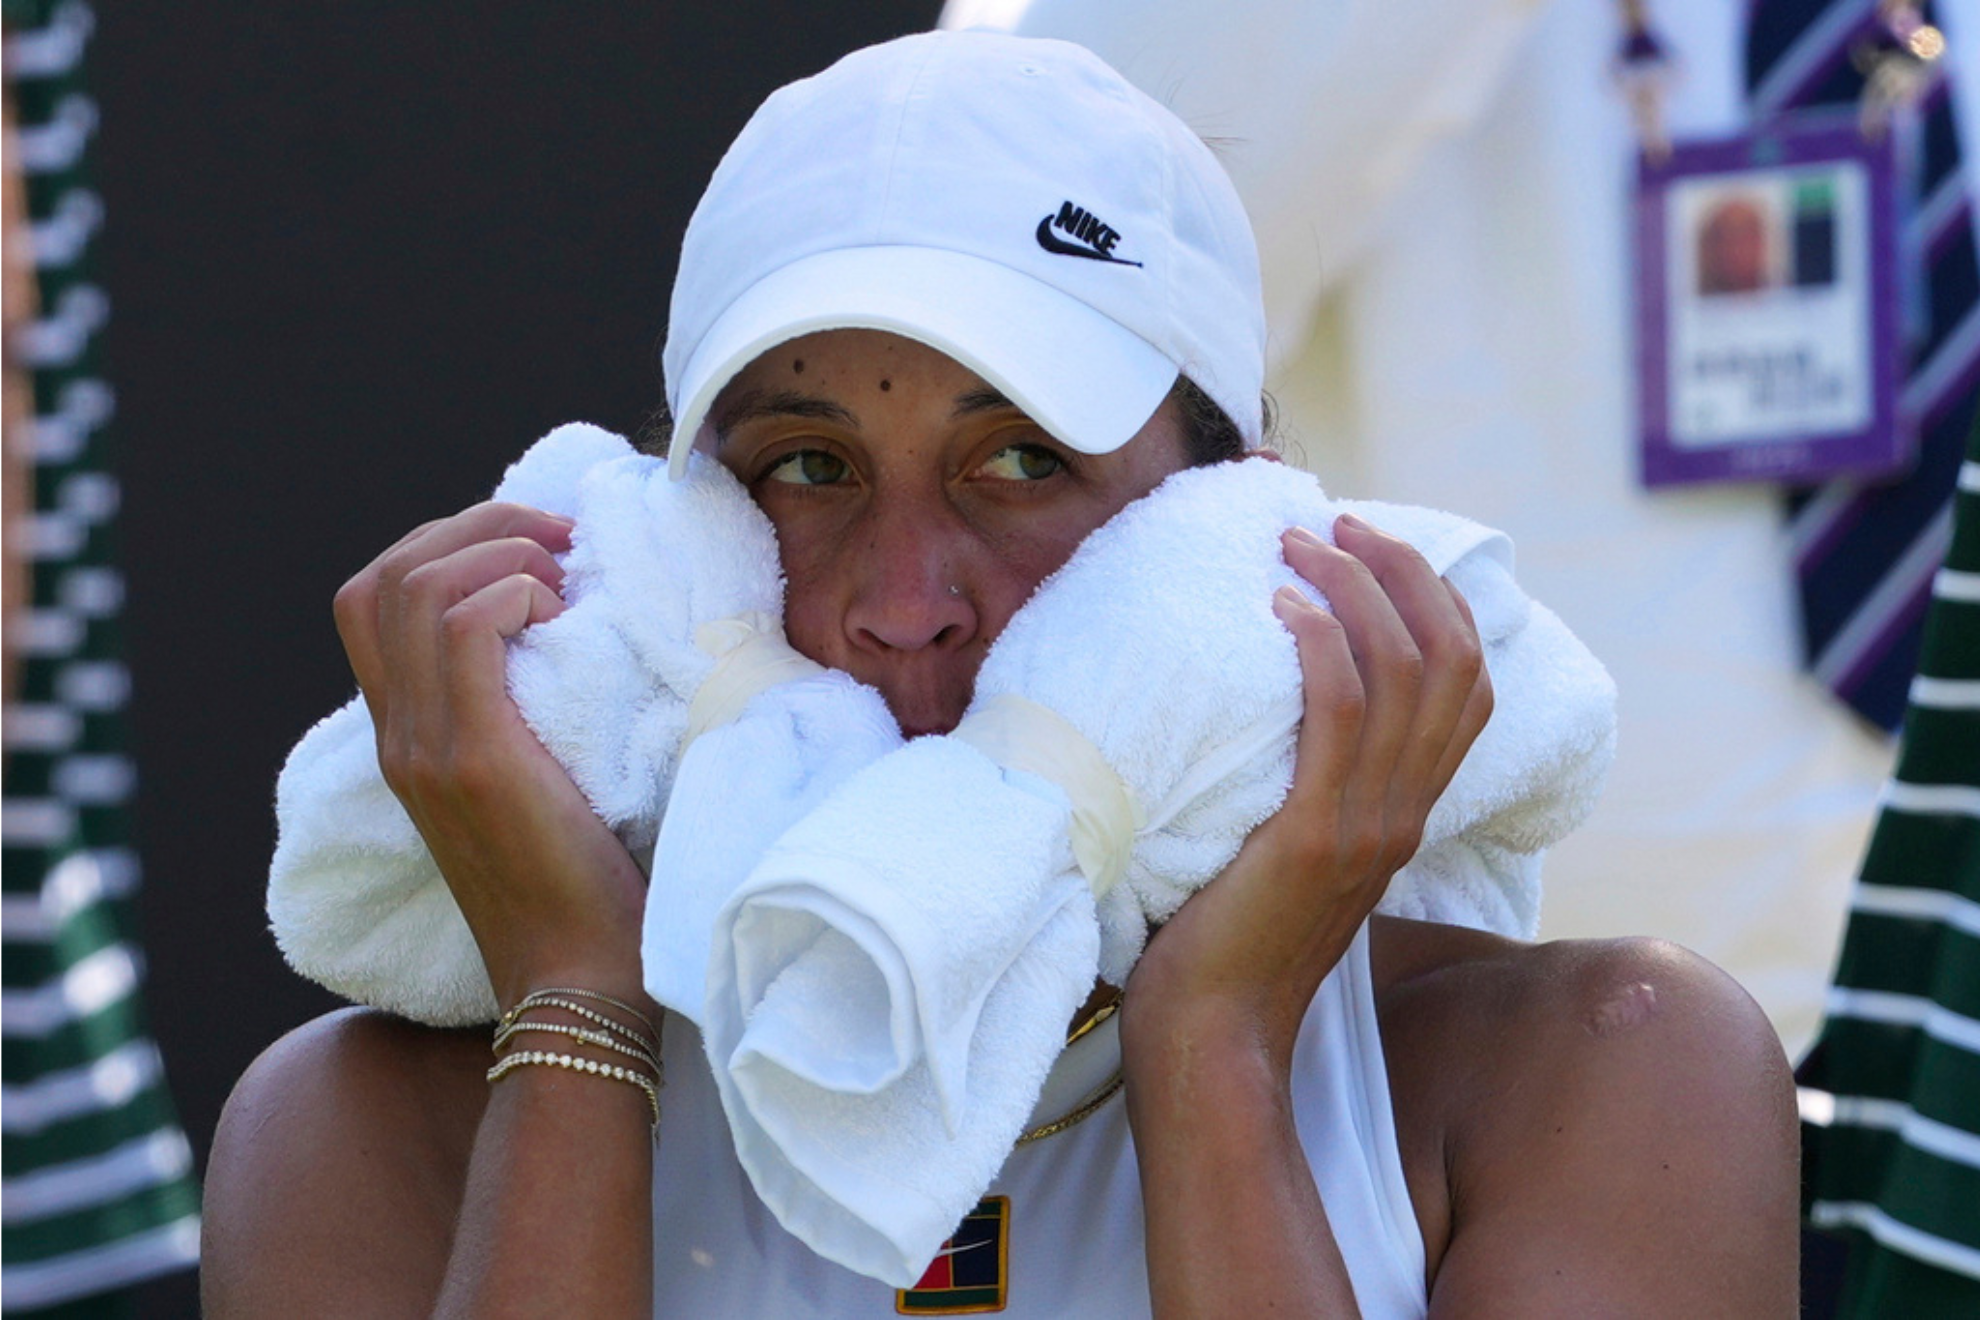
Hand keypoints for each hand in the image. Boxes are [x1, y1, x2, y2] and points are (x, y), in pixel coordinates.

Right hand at [334, 501, 651, 1011]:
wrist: (579, 986)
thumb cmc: (584, 890)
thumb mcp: (535, 788)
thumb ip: (523, 719)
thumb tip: (578, 636)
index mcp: (407, 737)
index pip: (371, 599)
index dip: (445, 545)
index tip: (537, 552)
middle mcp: (399, 736)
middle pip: (380, 574)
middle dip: (474, 527)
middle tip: (559, 543)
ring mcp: (427, 747)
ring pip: (416, 584)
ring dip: (500, 554)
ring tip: (564, 586)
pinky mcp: (475, 759)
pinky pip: (468, 626)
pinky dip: (516, 592)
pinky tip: (564, 619)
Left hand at [1122, 512, 1491, 1074]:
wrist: (1214, 1036)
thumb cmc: (1228, 940)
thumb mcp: (1290, 851)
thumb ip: (1309, 788)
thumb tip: (1268, 706)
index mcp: (1406, 812)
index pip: (1467, 685)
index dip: (1434, 601)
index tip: (1371, 548)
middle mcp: (1405, 813)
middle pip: (1449, 657)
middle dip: (1399, 570)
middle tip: (1334, 521)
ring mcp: (1369, 826)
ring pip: (1403, 671)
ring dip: (1354, 588)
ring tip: (1299, 543)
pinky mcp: (1316, 838)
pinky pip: (1342, 716)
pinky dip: (1321, 645)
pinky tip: (1282, 608)